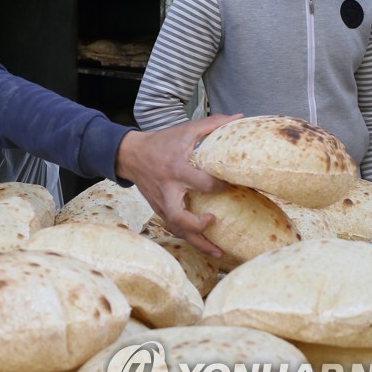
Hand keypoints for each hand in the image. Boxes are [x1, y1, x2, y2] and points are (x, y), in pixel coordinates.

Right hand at [116, 114, 240, 256]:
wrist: (131, 154)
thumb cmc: (162, 142)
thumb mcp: (185, 129)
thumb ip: (212, 125)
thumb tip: (239, 119)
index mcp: (176, 168)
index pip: (200, 183)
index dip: (218, 187)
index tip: (231, 186)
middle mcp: (167, 189)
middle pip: (179, 215)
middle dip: (199, 225)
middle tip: (214, 220)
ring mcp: (161, 202)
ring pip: (177, 228)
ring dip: (197, 243)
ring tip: (218, 253)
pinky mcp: (158, 209)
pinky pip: (175, 227)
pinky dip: (190, 238)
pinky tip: (206, 246)